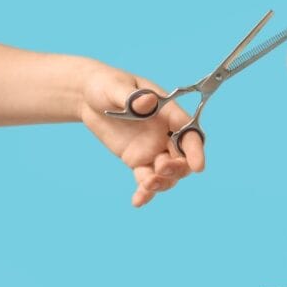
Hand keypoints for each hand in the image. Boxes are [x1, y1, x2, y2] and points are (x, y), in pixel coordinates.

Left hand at [78, 61, 205, 206]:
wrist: (88, 96)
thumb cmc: (107, 85)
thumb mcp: (116, 86)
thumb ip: (133, 97)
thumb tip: (147, 102)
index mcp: (168, 113)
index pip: (189, 133)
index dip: (196, 150)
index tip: (198, 167)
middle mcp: (165, 133)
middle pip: (183, 158)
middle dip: (177, 168)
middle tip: (160, 170)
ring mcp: (153, 149)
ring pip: (168, 173)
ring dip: (162, 183)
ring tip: (145, 186)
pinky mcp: (138, 161)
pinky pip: (146, 180)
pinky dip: (145, 193)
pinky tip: (137, 201)